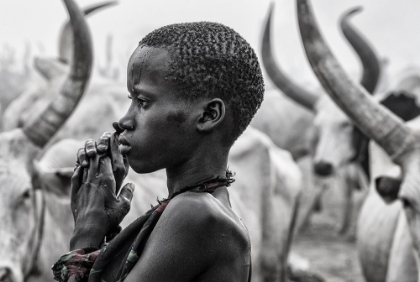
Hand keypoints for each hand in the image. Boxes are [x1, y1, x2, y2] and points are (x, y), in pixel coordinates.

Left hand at [70, 133, 132, 248]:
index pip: (108, 159)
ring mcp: (83, 185)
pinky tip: (79, 166)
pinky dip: (78, 169)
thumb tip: (131, 185)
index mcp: (106, 180)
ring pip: (85, 165)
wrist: (88, 229)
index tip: (112, 141)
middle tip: (102, 143)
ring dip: (88, 157)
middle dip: (99, 149)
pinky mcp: (75, 192)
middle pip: (95, 159)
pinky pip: (75, 176)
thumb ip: (127, 193)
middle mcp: (93, 179)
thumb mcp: (123, 206)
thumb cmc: (108, 218)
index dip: (110, 149)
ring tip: (91, 150)